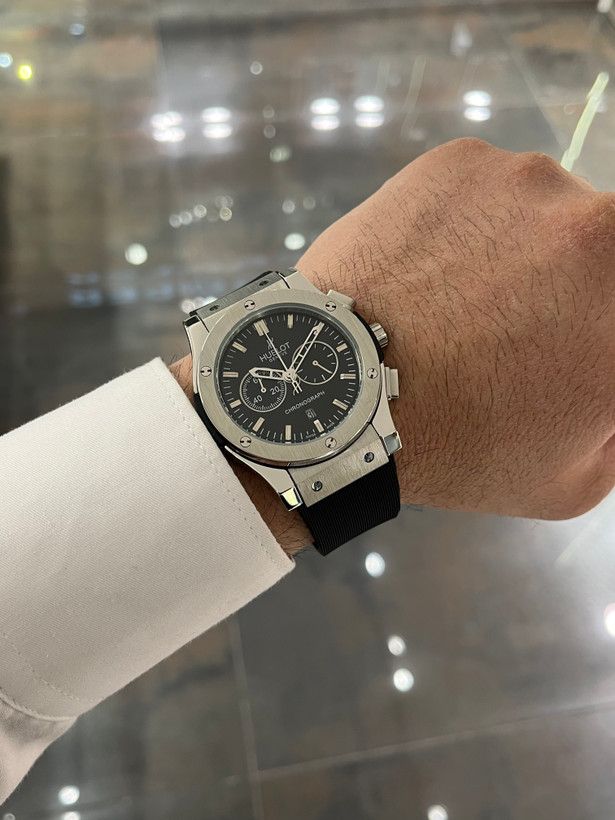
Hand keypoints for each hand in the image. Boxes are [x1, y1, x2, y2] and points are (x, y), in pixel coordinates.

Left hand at [173, 138, 614, 553]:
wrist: (341, 394)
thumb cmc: (457, 446)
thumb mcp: (576, 476)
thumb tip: (608, 382)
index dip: (595, 331)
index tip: (566, 345)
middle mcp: (600, 226)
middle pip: (602, 252)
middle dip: (576, 290)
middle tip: (521, 331)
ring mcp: (528, 181)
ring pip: (548, 214)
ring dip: (525, 251)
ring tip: (464, 305)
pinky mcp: (462, 162)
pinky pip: (487, 193)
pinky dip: (470, 226)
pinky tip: (432, 273)